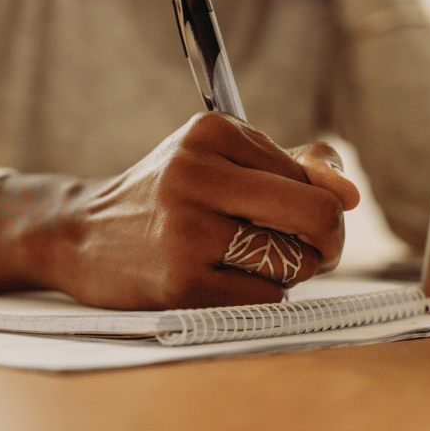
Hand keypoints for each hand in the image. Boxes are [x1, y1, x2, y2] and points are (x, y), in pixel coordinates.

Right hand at [0, 113, 358, 310]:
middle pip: (317, 216)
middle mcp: (196, 174)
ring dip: (284, 271)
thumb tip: (348, 192)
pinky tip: (218, 278)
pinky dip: (256, 294)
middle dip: (328, 242)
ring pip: (294, 262)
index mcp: (210, 133)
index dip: (319, 204)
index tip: (291, 215)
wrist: (81, 234)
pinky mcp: (182, 281)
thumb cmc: (165, 195)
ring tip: (242, 259)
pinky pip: (265, 297)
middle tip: (309, 249)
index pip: (313, 178)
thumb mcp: (218, 158)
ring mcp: (187, 230)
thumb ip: (291, 165)